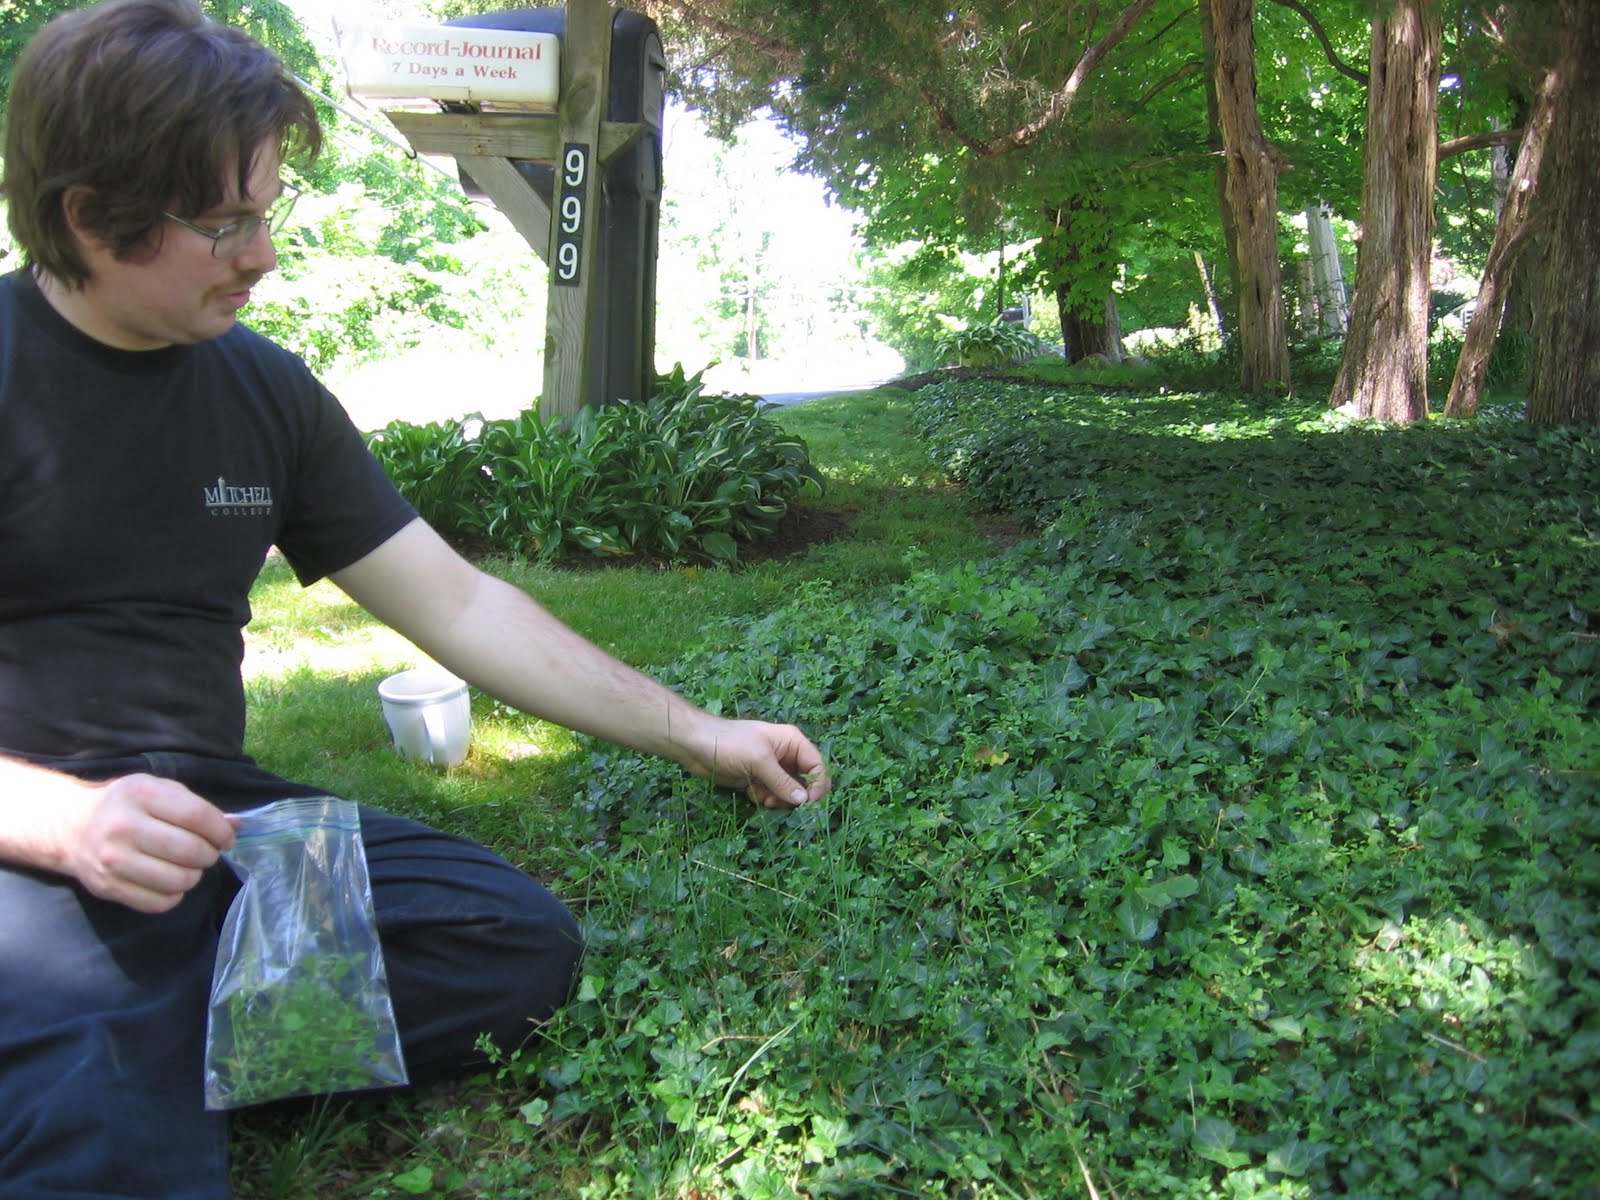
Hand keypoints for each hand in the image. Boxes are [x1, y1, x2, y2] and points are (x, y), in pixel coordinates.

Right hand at [63, 774, 235, 913]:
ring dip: (194, 877)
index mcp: (141, 794)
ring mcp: (113, 860)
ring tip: (188, 867)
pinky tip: (169, 882)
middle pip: (190, 851)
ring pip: (178, 880)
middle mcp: (124, 826)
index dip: (221, 831)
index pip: (197, 816)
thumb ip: (198, 807)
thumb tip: (237, 825)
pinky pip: (159, 902)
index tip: (226, 838)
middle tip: (207, 853)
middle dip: (209, 855)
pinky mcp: (108, 887)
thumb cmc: (126, 805)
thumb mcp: (159, 792)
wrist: (72, 827)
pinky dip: (174, 895)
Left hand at [685, 718, 831, 809]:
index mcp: (792, 742)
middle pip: (805, 782)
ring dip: (779, 800)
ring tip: (763, 798)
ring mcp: (772, 770)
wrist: (696, 746)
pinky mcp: (758, 781)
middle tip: (782, 803)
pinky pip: (772, 796)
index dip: (818, 784)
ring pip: (789, 793)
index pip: (816, 765)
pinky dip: (764, 799)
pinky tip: (751, 793)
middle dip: (796, 796)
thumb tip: (803, 800)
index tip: (809, 803)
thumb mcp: (759, 760)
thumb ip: (782, 781)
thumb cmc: (730, 744)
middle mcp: (786, 756)